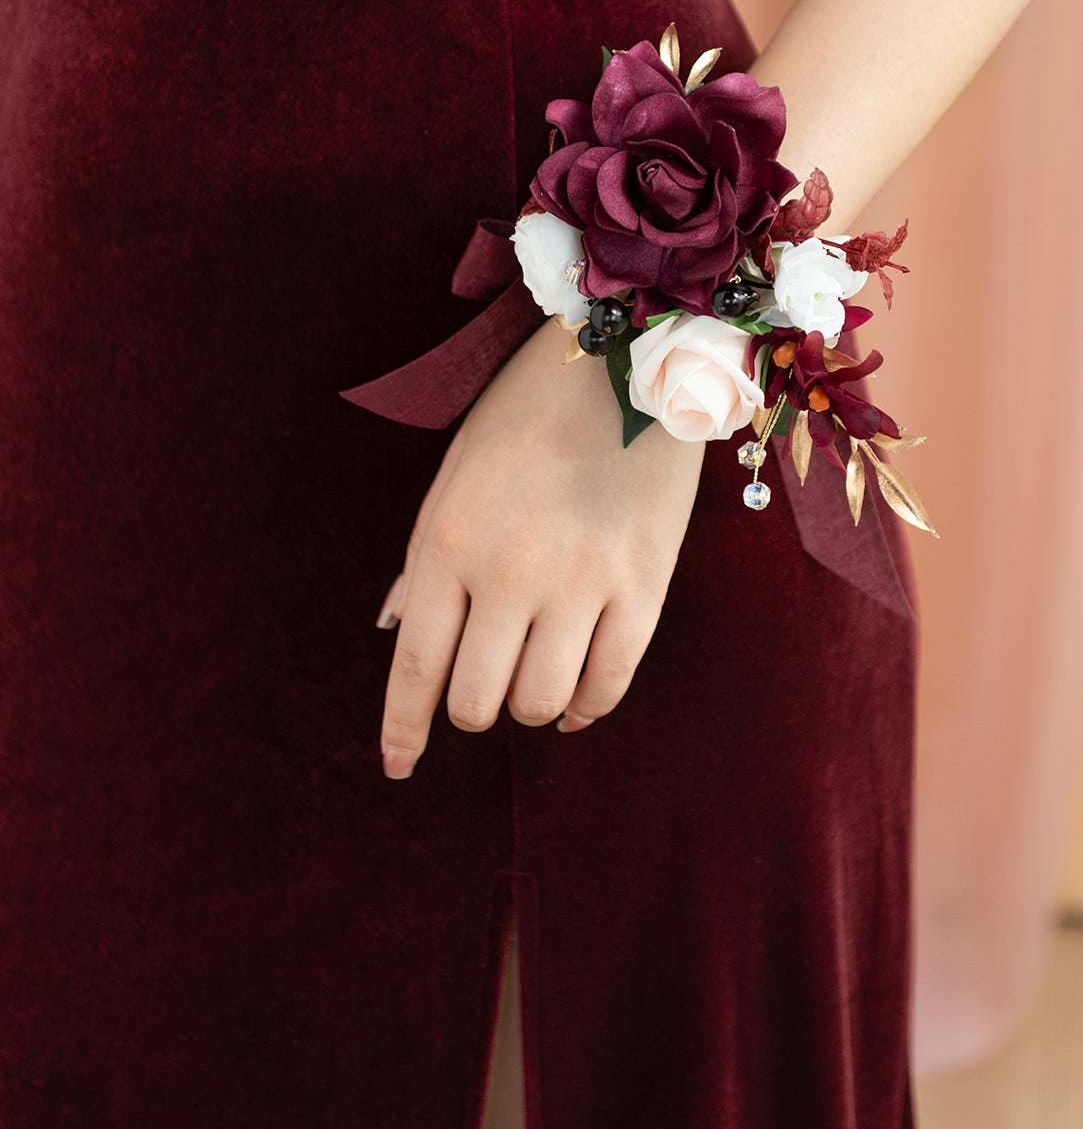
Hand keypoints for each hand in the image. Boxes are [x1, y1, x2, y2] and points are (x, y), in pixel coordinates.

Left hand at [373, 315, 706, 777]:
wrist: (624, 362)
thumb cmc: (525, 416)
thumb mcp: (454, 478)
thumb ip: (424, 561)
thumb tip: (393, 629)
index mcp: (446, 543)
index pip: (414, 667)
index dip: (402, 730)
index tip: (398, 766)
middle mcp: (507, 573)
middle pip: (475, 700)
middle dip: (470, 710)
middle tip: (481, 688)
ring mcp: (578, 584)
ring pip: (539, 703)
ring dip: (527, 707)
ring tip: (530, 680)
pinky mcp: (642, 588)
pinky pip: (607, 684)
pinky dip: (585, 707)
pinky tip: (574, 701)